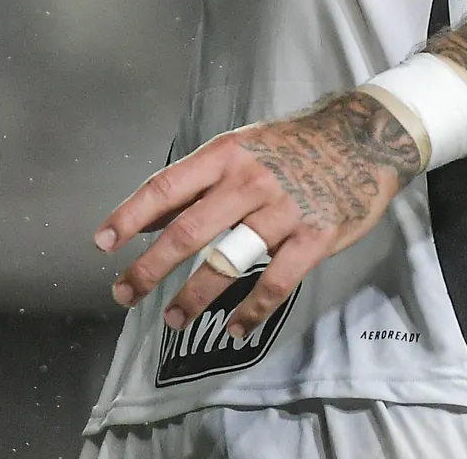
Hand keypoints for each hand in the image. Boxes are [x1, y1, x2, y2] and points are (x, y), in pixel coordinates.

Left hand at [93, 90, 419, 332]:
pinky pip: (276, 283)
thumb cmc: (292, 146)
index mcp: (225, 155)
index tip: (101, 243)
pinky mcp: (315, 238)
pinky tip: (235, 330)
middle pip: (188, 230)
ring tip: (172, 319)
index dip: (130, 216)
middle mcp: (249, 181)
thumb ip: (195, 184)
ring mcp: (283, 211)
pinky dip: (252, 311)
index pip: (166, 187)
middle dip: (150, 267)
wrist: (364, 137)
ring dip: (194, 296)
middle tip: (124, 294)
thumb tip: (145, 219)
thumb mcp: (240, 148)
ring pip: (228, 261)